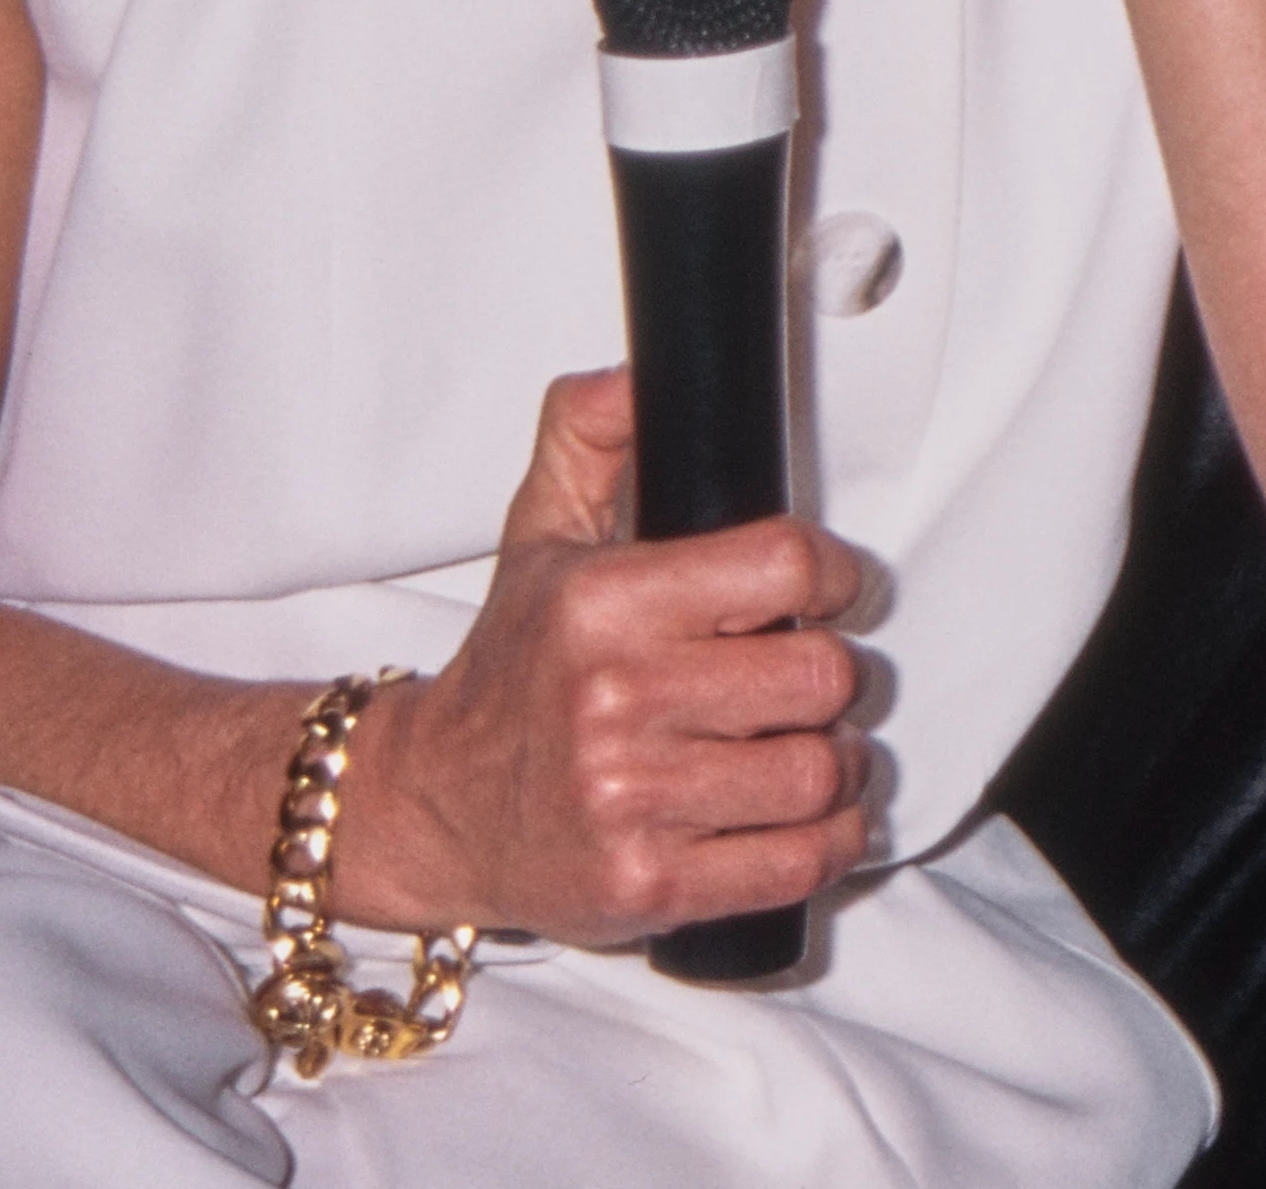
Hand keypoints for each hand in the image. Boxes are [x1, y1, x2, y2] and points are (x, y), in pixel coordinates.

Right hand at [342, 370, 876, 945]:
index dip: (828, 575)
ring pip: (821, 770)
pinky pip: (801, 860)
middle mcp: (615, 702)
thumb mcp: (535, 538)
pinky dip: (826, 840)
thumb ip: (586, 440)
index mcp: (601, 605)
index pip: (785, 565)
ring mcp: (631, 802)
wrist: (431, 808)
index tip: (819, 592)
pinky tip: (798, 815)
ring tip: (795, 749)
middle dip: (825, 677)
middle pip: (819, 675)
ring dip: (833, 762)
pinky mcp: (649, 887)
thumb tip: (628, 378)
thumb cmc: (508, 673)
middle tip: (794, 682)